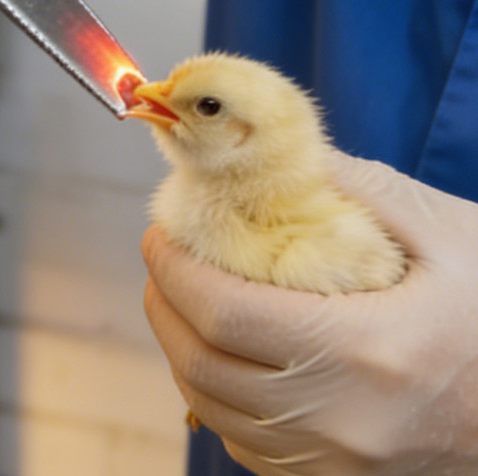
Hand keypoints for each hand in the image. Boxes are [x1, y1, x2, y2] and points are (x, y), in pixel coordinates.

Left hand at [142, 152, 477, 475]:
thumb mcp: (445, 233)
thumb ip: (356, 188)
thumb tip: (280, 159)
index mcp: (368, 349)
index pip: (225, 313)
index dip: (175, 270)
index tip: (159, 235)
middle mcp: (342, 419)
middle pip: (202, 366)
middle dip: (164, 306)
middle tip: (165, 262)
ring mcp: (334, 462)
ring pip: (212, 408)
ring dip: (181, 348)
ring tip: (183, 302)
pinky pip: (241, 439)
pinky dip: (215, 391)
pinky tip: (224, 355)